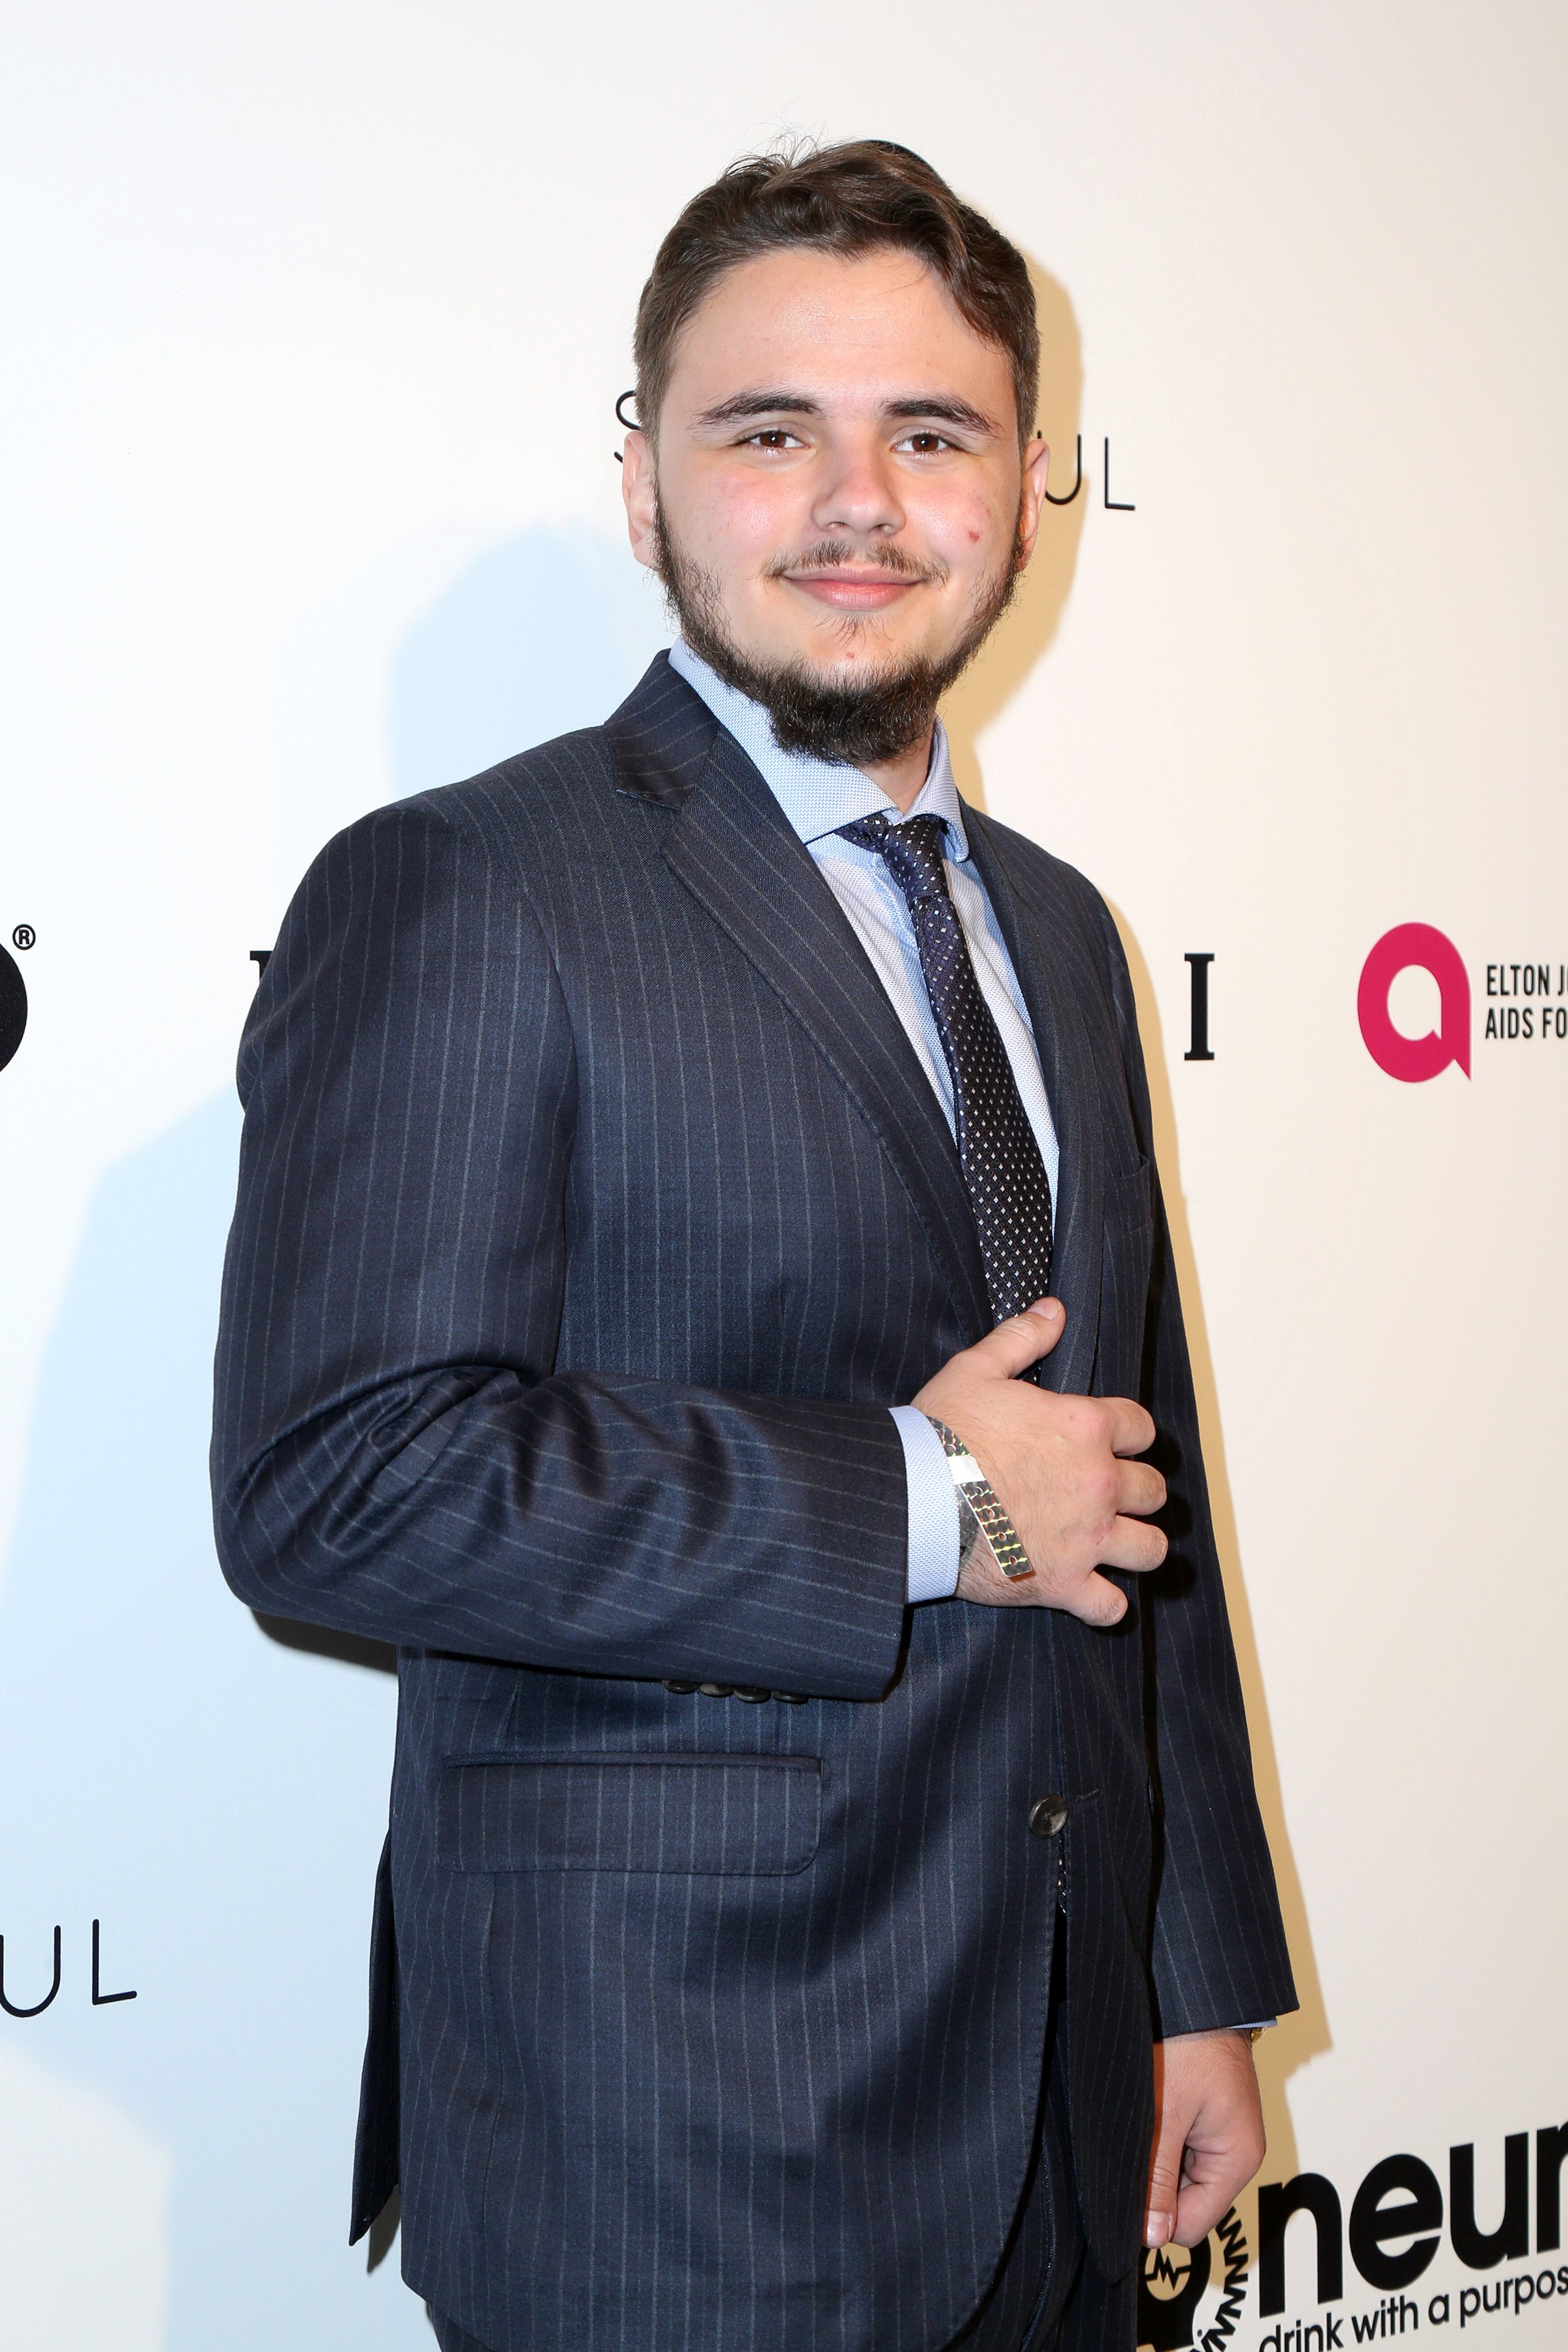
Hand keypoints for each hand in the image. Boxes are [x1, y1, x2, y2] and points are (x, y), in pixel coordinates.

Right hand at [911, 1299, 1167, 1626]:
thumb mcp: (976, 1369)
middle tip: (1109, 1493)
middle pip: (1152, 1489)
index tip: (1111, 1440)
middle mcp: (1098, 1483)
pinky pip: (1110, 1608)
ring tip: (1117, 1543)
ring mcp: (1086, 1538)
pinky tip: (1092, 1595)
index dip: (1128, 1433)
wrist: (912, 1497)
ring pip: (1149, 1549)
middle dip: (1136, 1489)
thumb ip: (1022, 1338)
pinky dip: (1105, 1605)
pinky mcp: (1063, 1584)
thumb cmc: (941, 1432)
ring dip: (1137, 1545)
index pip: (1141, 1427)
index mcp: (1085, 1427)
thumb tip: (1055, 1309)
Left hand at [1145, 2031, 1265, 2247]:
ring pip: (1175, 2173)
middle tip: (1132, 2135)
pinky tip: (1147, 2105)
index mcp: (1237, 2160)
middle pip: (1183, 2201)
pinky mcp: (1206, 2117)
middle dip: (1152, 2178)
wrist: (1195, 1993)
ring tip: (1141, 2114)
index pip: (1190, 2225)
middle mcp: (1236, 2153)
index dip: (1153, 2214)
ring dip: (1152, 2153)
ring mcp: (1220, 2134)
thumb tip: (1151, 2237)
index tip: (1124, 2180)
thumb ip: (1157, 2179)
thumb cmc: (1186, 2043)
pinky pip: (1176, 2146)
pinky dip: (1156, 2134)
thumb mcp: (1164, 2116)